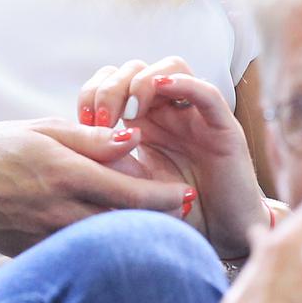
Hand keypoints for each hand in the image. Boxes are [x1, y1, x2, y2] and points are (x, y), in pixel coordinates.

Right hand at [0, 118, 193, 256]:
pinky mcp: (37, 253)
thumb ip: (92, 138)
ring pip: (105, 241)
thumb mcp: (45, 130)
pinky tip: (116, 235)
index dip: (164, 197)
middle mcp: (59, 210)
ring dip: (135, 234)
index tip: (188, 195)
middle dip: (159, 219)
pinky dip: (103, 244)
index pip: (129, 192)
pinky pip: (80, 252)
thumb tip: (134, 139)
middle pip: (125, 223)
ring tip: (158, 224)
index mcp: (65, 174)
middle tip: (185, 212)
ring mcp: (47, 236)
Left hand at [78, 58, 265, 257]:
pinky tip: (162, 88)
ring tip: (129, 113)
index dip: (93, 93)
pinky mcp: (223, 127)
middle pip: (136, 69)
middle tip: (101, 121)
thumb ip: (109, 164)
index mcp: (143, 121)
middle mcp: (169, 110)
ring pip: (171, 67)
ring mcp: (196, 115)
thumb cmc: (176, 212)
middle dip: (111, 88)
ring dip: (142, 82)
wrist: (221, 235)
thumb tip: (78, 143)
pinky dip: (183, 83)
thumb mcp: (131, 187)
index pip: (113, 81)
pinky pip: (206, 92)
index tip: (82, 123)